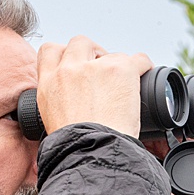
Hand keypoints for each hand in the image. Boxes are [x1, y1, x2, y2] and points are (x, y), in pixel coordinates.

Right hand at [36, 36, 152, 138]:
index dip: (64, 54)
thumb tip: (73, 101)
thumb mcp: (52, 120)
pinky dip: (144, 66)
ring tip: (125, 84)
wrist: (93, 152)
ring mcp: (95, 67)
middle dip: (92, 52)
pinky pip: (138, 59)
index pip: (50, 51)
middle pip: (80, 42)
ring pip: (110, 52)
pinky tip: (145, 75)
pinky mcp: (121, 69)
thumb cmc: (77, 146)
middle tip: (103, 70)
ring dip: (117, 64)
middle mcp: (69, 70)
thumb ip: (59, 101)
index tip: (76, 63)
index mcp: (49, 83)